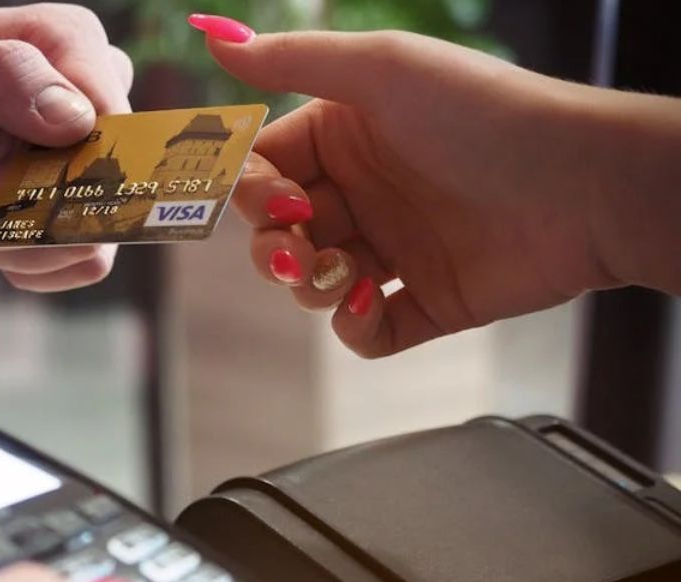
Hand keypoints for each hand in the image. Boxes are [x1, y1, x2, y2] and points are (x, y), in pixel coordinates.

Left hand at [0, 4, 132, 291]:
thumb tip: (75, 119)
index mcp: (69, 42)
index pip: (110, 119)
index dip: (54, 166)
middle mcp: (94, 97)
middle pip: (108, 181)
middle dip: (28, 206)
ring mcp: (90, 158)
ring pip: (99, 231)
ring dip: (22, 239)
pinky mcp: (78, 210)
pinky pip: (88, 261)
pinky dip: (30, 261)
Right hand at [192, 20, 676, 355]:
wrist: (584, 185)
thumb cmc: (486, 114)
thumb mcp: (382, 69)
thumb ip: (292, 60)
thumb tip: (212, 37)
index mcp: (346, 136)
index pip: (265, 169)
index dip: (250, 190)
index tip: (270, 199)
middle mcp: (364, 193)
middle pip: (277, 233)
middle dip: (271, 247)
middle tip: (294, 248)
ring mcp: (394, 251)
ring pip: (311, 283)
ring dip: (308, 284)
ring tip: (342, 272)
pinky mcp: (425, 303)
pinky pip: (364, 331)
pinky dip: (352, 324)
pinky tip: (368, 300)